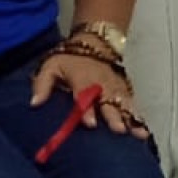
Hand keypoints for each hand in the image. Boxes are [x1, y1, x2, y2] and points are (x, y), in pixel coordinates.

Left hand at [31, 46, 149, 138]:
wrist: (95, 42)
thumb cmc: (69, 59)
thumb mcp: (51, 66)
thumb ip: (42, 85)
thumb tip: (34, 103)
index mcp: (82, 79)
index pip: (84, 94)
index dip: (87, 109)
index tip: (91, 123)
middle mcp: (102, 84)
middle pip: (109, 101)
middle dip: (114, 115)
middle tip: (118, 130)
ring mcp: (116, 88)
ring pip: (124, 104)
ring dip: (131, 119)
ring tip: (139, 134)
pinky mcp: (124, 91)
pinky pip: (132, 105)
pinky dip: (139, 118)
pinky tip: (144, 133)